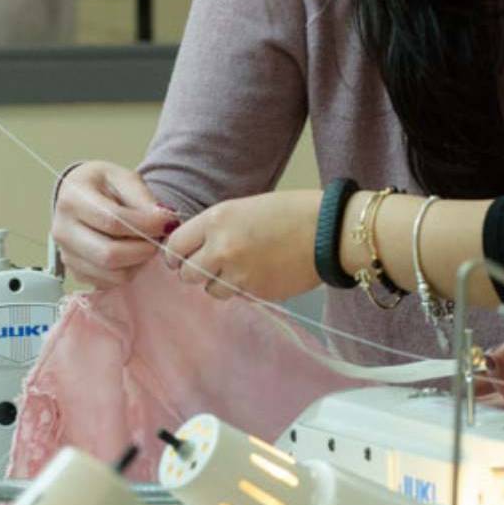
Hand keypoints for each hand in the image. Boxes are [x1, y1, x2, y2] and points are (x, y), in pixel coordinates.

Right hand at [49, 161, 178, 289]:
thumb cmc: (102, 186)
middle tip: (158, 238)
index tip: (167, 222)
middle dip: (143, 249)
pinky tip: (130, 253)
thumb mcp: (123, 177)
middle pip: (109, 254)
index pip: (112, 220)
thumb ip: (143, 197)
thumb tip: (164, 220)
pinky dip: (127, 272)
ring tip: (144, 243)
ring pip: (111, 273)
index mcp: (72, 199)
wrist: (80, 196)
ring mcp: (66, 254)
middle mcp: (63, 230)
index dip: (145, 225)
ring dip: (137, 263)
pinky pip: (108, 283)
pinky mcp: (74, 271)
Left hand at [161, 190, 323, 301]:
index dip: (177, 252)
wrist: (329, 231)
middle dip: (195, 270)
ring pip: (210, 290)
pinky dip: (243, 288)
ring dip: (218, 282)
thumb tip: (194, 247)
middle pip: (186, 273)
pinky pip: (237, 296)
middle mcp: (221, 248)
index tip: (182, 255)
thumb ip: (216, 228)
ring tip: (241, 268)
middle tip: (210, 264)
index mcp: (216, 220)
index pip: (174, 245)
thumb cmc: (291, 211)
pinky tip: (261, 273)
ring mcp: (238, 275)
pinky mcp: (256, 293)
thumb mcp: (243, 208)